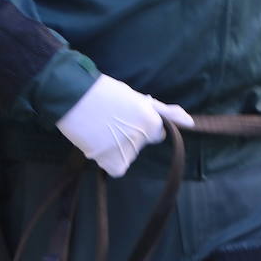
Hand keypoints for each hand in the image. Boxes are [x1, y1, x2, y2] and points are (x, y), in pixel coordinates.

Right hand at [55, 74, 192, 177]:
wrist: (70, 94)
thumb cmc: (104, 93)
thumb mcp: (138, 98)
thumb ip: (167, 112)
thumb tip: (191, 123)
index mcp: (151, 122)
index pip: (156, 133)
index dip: (140, 124)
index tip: (125, 115)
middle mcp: (142, 139)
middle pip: (142, 144)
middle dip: (130, 135)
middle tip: (111, 120)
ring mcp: (126, 152)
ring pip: (129, 155)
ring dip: (118, 146)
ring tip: (101, 127)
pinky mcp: (111, 162)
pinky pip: (118, 167)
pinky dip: (110, 159)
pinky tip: (99, 143)